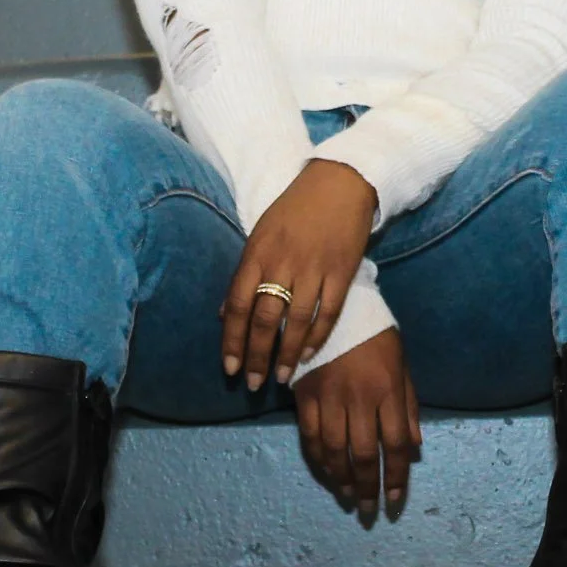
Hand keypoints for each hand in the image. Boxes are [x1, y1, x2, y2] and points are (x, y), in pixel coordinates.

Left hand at [219, 159, 376, 390]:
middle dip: (257, 356)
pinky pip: (328, 312)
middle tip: (253, 383)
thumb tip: (224, 313)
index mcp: (257, 252)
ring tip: (282, 378)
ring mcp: (313, 268)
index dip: (231, 340)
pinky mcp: (341, 271)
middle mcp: (282, 263)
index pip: (237, 305)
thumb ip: (244, 273)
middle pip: (264, 319)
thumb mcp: (261, 234)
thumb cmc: (295, 208)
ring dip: (287, 354)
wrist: (340, 182)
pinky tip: (309, 354)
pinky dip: (318, 337)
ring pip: (296, 322)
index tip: (229, 368)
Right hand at [293, 328, 421, 518]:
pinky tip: (327, 473)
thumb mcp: (402, 365)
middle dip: (369, 487)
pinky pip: (310, 436)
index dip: (396, 477)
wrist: (338, 304)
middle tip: (370, 510)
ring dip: (342, 480)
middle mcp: (360, 397)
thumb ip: (408, 406)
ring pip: (335, 450)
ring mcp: (329, 396)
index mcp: (388, 389)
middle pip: (365, 454)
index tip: (394, 501)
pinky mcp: (305, 394)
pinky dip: (319, 460)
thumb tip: (415, 449)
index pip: (396, 444)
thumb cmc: (376, 335)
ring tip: (350, 497)